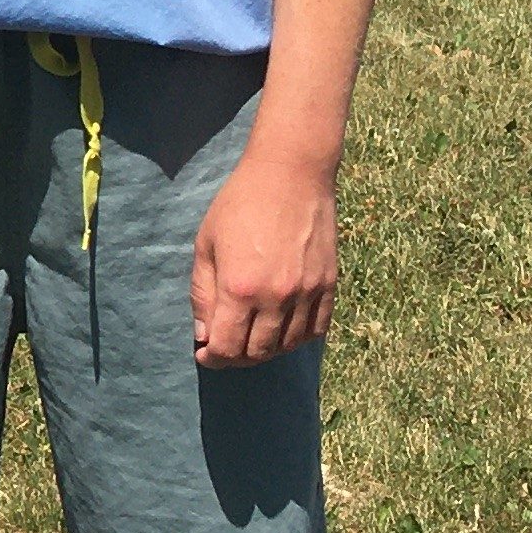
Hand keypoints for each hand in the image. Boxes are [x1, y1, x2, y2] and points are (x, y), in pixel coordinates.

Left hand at [191, 149, 337, 367]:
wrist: (290, 174)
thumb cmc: (240, 204)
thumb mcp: (206, 244)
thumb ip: (202, 293)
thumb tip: (203, 334)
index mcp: (240, 287)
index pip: (227, 346)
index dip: (213, 358)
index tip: (205, 355)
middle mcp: (276, 297)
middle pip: (258, 352)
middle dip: (236, 358)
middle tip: (225, 349)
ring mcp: (307, 293)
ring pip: (287, 346)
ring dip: (266, 351)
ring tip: (250, 339)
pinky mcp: (329, 286)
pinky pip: (316, 330)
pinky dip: (296, 339)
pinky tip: (281, 331)